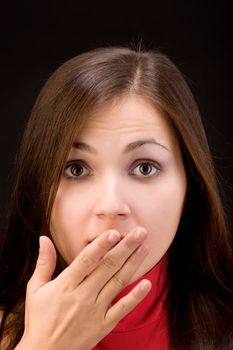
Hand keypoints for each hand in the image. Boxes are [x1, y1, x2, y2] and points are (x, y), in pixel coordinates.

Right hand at [16, 227, 150, 349]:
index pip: (86, 261)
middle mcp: (83, 296)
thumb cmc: (39, 319)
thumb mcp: (35, 289)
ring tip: (145, 247)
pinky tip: (147, 283)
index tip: (114, 232)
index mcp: (66, 285)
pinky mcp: (104, 325)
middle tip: (140, 232)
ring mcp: (95, 311)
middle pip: (108, 267)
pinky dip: (135, 297)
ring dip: (133, 264)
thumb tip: (44, 238)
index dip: (101, 246)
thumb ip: (44, 262)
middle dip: (126, 247)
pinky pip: (122, 309)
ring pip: (118, 283)